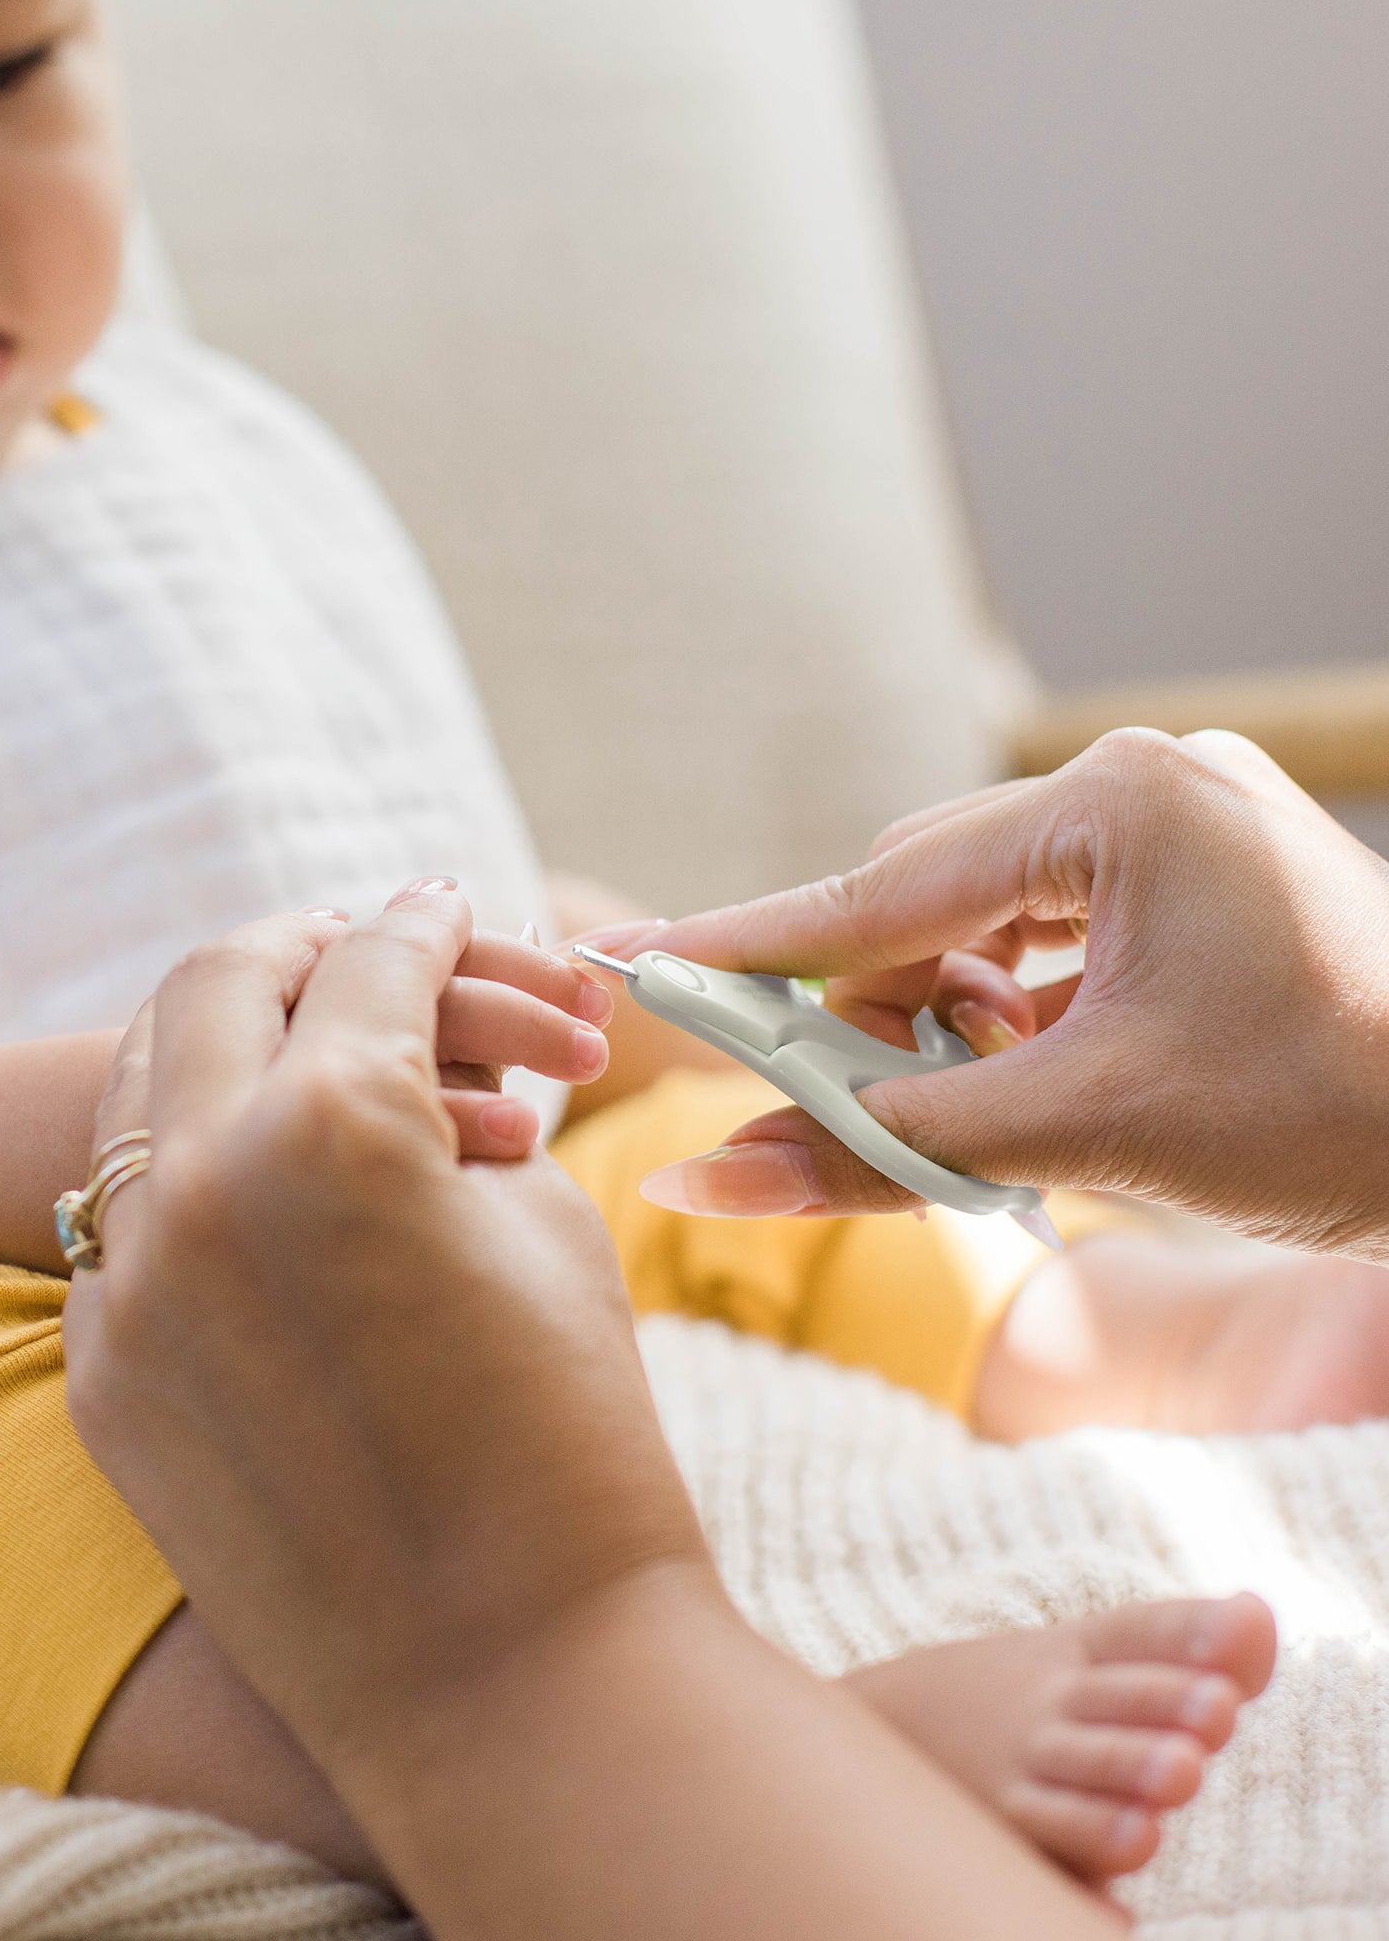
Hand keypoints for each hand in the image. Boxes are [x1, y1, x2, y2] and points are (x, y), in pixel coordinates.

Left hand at [65, 883, 705, 1769]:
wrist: (513, 1680)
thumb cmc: (573, 1441)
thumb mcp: (542, 1226)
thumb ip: (456, 1108)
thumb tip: (417, 1050)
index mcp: (333, 1124)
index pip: (373, 963)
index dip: (427, 921)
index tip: (446, 903)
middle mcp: (198, 1182)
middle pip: (219, 982)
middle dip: (302, 945)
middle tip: (364, 945)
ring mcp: (124, 1285)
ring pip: (140, 1091)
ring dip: (222, 1043)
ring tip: (300, 1043)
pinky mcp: (96, 1376)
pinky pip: (120, 1226)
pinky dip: (186, 1176)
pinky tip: (255, 1184)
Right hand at [612, 730, 1388, 1257]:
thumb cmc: (1334, 1127)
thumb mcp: (1079, 1133)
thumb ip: (876, 1146)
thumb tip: (707, 1174)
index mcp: (1121, 804)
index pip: (883, 885)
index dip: (752, 944)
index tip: (639, 961)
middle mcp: (1144, 784)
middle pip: (925, 894)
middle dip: (863, 1005)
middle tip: (801, 1101)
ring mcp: (1177, 821)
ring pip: (981, 917)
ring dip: (940, 1016)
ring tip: (956, 1107)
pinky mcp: (1198, 873)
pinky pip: (1049, 932)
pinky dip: (1009, 1011)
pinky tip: (1027, 1074)